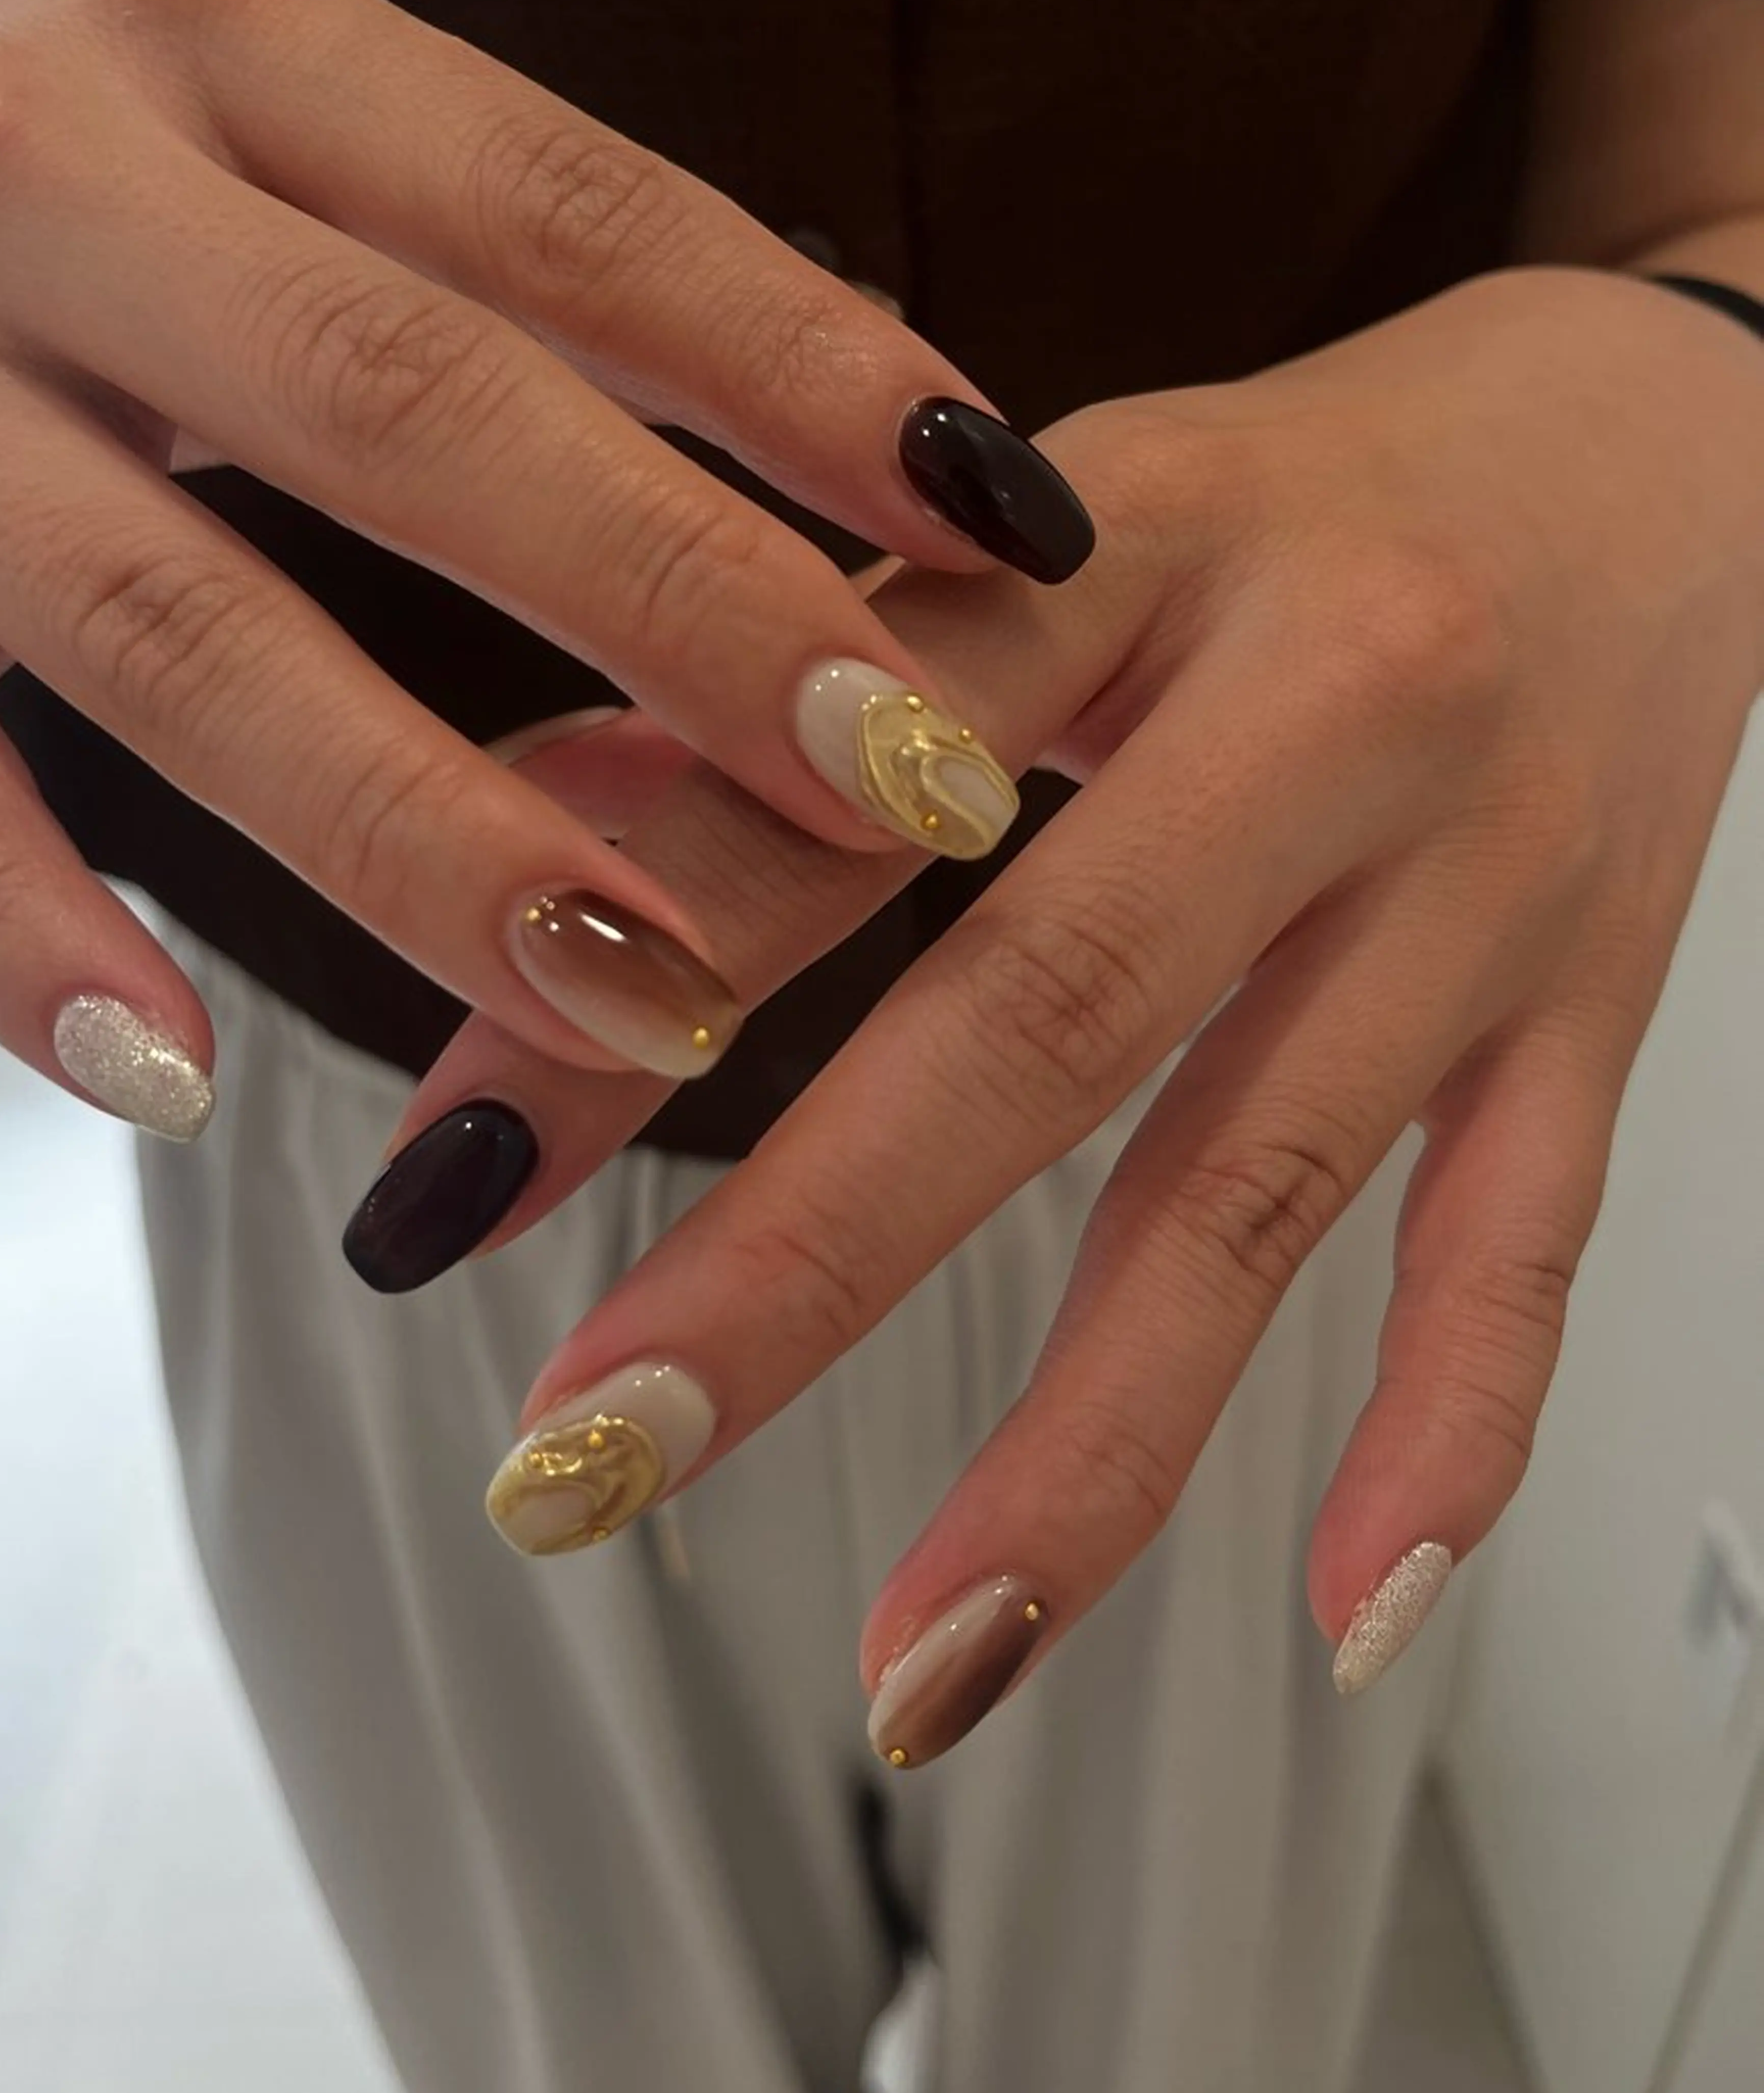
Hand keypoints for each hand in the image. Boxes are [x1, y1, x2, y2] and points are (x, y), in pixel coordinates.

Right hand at [0, 0, 1084, 1133]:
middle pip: (407, 410)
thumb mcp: (256, 147)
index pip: (567, 206)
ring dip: (429, 837)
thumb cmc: (35, 197)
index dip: (800, 364)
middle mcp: (31, 178)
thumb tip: (859, 430)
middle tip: (909, 779)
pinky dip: (34, 941)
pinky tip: (183, 1076)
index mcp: (213, 45)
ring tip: (650, 996)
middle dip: (681, 608)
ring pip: (182, 638)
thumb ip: (503, 272)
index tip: (1006, 520)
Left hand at [370, 267, 1763, 1751]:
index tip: (450, 1173)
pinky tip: (1346, 1613)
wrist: (1674, 431)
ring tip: (918, 1660)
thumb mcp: (1060, 518)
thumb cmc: (1322, 480)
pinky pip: (1526, 1238)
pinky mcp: (1597, 999)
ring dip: (1085, 1445)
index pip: (849, 770)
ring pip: (1264, 1181)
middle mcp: (1327, 708)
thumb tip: (546, 835)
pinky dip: (1446, 1436)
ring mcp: (1480, 880)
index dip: (636, 965)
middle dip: (808, 1254)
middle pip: (1051, 1007)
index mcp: (1139, 543)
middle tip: (599, 1449)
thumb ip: (815, 671)